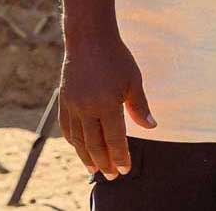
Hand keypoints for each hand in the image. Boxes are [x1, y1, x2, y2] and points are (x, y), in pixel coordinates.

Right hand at [59, 33, 156, 180]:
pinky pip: (66, 127)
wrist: (89, 39)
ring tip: (95, 169)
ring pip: (78, 139)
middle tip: (112, 176)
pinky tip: (79, 148)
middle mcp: (87, 108)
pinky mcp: (64, 100)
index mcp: (107, 104)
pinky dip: (73, 141)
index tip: (125, 169)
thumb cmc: (116, 57)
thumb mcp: (133, 80)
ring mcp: (72, 105)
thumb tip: (151, 127)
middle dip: (105, 162)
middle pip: (95, 144)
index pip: (114, 139)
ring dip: (87, 157)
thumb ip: (139, 106)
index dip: (121, 156)